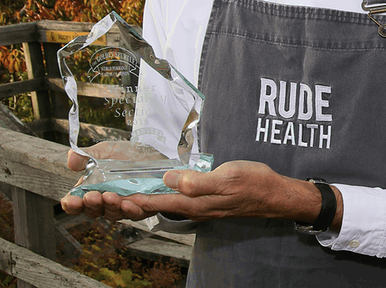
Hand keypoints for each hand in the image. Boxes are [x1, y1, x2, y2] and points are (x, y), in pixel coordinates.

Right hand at [61, 141, 171, 220]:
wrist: (154, 151)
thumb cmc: (125, 154)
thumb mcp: (104, 151)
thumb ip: (86, 156)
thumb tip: (70, 160)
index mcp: (91, 190)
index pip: (76, 204)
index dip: (71, 205)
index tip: (70, 201)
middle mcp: (105, 202)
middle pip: (94, 211)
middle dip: (91, 205)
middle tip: (91, 196)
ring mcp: (124, 206)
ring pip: (114, 213)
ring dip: (110, 207)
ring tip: (109, 196)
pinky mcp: (143, 207)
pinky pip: (136, 213)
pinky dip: (131, 210)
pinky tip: (127, 203)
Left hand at [120, 160, 319, 221]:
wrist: (275, 195)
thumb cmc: (254, 183)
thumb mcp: (226, 176)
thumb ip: (196, 180)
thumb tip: (168, 177)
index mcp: (195, 203)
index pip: (157, 203)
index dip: (134, 200)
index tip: (111, 198)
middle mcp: (194, 208)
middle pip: (158, 207)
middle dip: (134, 204)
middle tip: (110, 198)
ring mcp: (201, 206)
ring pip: (166, 205)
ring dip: (146, 201)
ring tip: (127, 194)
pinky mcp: (208, 202)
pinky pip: (178, 201)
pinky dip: (163, 197)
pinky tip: (160, 188)